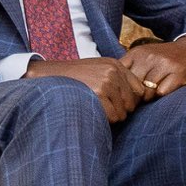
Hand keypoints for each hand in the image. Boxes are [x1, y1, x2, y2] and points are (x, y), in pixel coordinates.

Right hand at [26, 56, 144, 122]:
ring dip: (112, 117)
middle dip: (122, 110)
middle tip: (104, 109)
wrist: (46, 78)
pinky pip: (114, 117)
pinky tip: (93, 112)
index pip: (140, 90)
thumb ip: (117, 81)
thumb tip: (140, 98)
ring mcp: (107, 82)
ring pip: (124, 112)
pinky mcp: (99, 94)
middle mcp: (113, 72)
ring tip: (95, 108)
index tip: (120, 105)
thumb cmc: (72, 79)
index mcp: (115, 65)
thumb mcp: (96, 71)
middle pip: (133, 102)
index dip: (131, 101)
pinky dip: (105, 120)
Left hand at [123, 36, 185, 102]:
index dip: (121, 88)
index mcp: (137, 53)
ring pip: (147, 91)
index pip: (120, 76)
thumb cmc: (164, 58)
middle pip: (133, 86)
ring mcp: (164, 64)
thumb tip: (112, 88)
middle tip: (139, 99)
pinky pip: (162, 92)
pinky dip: (162, 95)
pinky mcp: (178, 73)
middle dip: (135, 96)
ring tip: (152, 94)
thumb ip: (129, 68)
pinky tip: (165, 90)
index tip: (125, 93)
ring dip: (149, 97)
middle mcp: (149, 57)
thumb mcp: (144, 57)